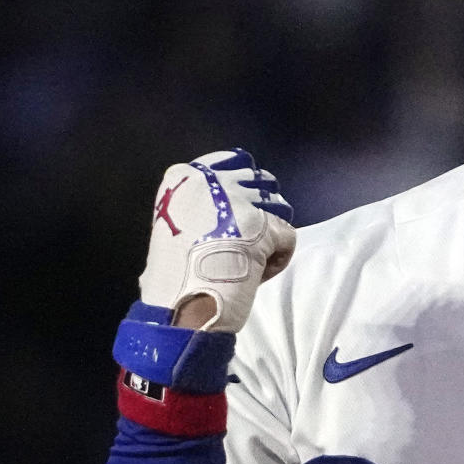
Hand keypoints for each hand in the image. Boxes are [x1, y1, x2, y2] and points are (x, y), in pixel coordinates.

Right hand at [139, 149, 294, 331]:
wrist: (179, 302)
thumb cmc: (175, 273)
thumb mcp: (175, 223)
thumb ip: (203, 205)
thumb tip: (235, 205)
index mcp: (184, 176)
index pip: (235, 161)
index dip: (245, 190)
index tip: (239, 216)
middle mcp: (212, 179)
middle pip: (261, 182)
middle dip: (262, 211)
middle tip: (247, 242)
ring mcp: (239, 201)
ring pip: (279, 207)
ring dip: (271, 235)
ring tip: (247, 260)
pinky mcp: (262, 225)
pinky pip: (288, 237)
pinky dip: (278, 260)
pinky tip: (256, 275)